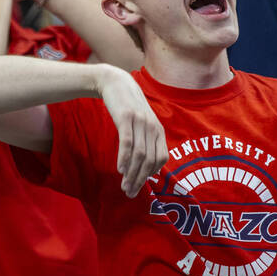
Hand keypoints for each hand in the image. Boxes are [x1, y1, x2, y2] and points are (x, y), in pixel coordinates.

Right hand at [94, 65, 166, 196]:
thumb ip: (145, 141)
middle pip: (150, 160)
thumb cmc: (127, 107)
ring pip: (139, 154)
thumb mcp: (141, 123)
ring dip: (132, 173)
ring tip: (124, 186)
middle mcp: (152, 127)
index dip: (150, 175)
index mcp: (158, 130)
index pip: (160, 159)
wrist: (115, 82)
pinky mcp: (126, 117)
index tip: (138, 186)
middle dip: (140, 180)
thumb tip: (144, 166)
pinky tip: (120, 169)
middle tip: (129, 193)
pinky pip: (127, 142)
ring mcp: (140, 121)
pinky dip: (125, 158)